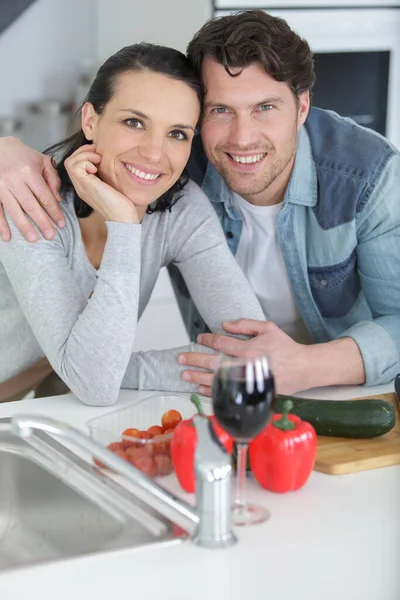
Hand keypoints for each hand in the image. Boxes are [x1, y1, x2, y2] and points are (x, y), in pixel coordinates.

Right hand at [0, 137, 64, 241]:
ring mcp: (1, 186)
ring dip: (23, 226)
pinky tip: (7, 236)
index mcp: (28, 172)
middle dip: (42, 222)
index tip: (61, 224)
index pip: (45, 196)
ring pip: (14, 210)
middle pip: (30, 206)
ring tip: (33, 239)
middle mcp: (14, 180)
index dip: (54, 212)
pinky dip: (1, 225)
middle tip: (50, 236)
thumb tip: (57, 199)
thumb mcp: (41, 161)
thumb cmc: (22, 155)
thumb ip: (52, 179)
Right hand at [65, 145, 138, 223]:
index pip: (75, 165)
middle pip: (70, 161)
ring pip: (70, 162)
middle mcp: (81, 186)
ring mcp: (81, 186)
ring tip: (98, 159)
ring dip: (84, 155)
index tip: (99, 155)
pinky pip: (75, 166)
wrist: (123, 218)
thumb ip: (105, 175)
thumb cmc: (122, 204)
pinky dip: (85, 161)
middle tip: (98, 153)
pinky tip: (97, 168)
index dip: (84, 155)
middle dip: (83, 151)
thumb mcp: (111, 185)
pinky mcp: (86, 185)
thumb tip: (107, 159)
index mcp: (86, 186)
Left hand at [178, 319, 311, 395]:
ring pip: (217, 380)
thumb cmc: (285, 347)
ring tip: (185, 374)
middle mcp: (245, 366)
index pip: (221, 343)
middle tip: (180, 358)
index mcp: (249, 348)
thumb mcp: (268, 328)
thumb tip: (224, 324)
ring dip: (198, 377)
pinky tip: (200, 388)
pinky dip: (212, 391)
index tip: (199, 339)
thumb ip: (245, 324)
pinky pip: (226, 393)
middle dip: (195, 359)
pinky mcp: (249, 393)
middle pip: (214, 363)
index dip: (207, 340)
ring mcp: (246, 381)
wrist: (302, 368)